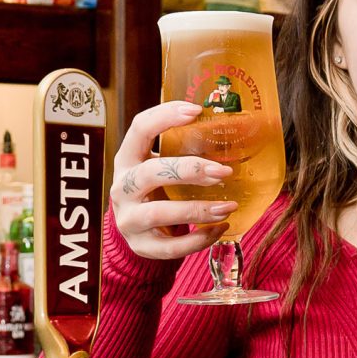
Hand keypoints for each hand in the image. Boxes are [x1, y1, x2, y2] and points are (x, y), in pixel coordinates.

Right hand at [110, 98, 238, 263]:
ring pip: (159, 213)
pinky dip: (198, 239)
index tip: (196, 111)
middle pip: (150, 172)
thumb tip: (234, 133)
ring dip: (197, 209)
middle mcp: (122, 188)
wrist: (139, 232)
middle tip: (223, 172)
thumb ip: (183, 152)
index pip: (139, 129)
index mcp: (127, 160)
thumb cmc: (156, 191)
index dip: (164, 117)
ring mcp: (129, 219)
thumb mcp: (160, 167)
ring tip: (228, 207)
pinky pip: (170, 246)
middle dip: (189, 170)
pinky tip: (219, 229)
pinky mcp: (141, 246)